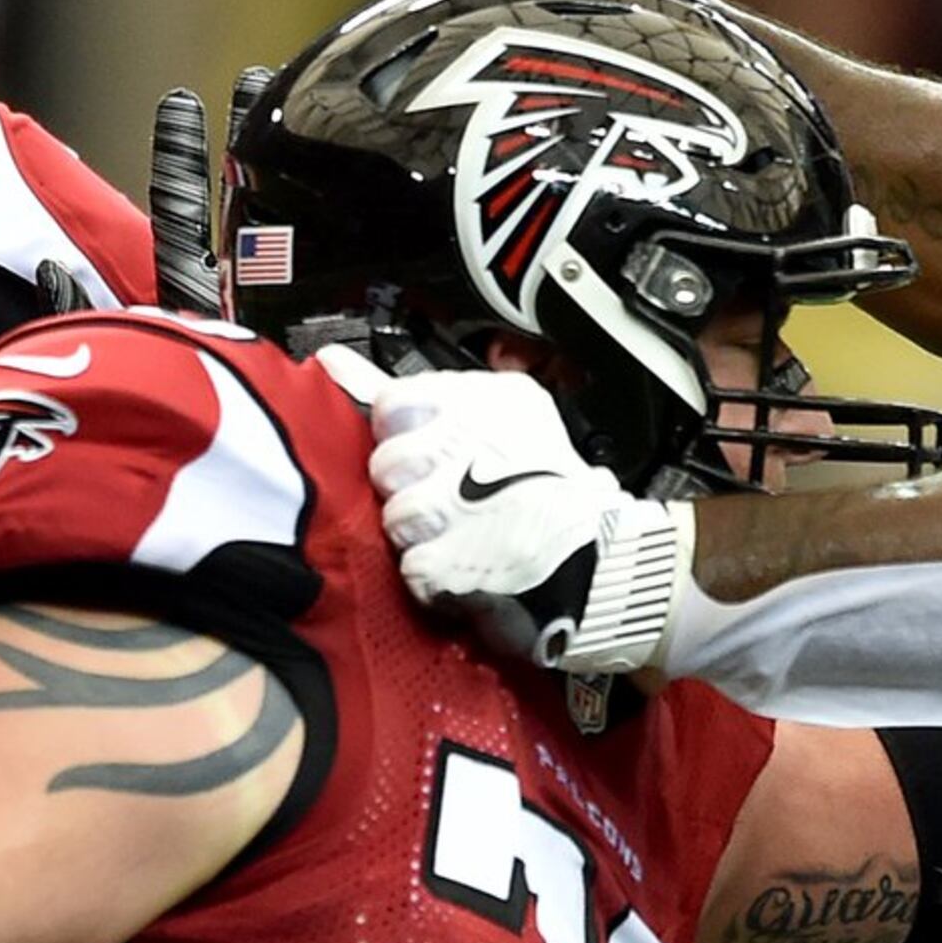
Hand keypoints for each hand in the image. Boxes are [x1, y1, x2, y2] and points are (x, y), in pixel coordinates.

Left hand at [362, 365, 683, 674]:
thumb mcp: (496, 417)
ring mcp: (472, 507)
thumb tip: (331, 363)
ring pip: (396, 518)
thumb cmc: (547, 489)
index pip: (392, 405)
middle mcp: (480, 446)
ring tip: (465, 536)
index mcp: (490, 402)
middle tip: (452, 501)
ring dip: (422, 538)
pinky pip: (413, 569)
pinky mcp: (466, 565)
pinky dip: (436, 579)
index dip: (401, 436)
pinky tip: (470, 567)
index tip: (426, 453)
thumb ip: (409, 396)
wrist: (611, 562)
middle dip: (409, 491)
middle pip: (387, 465)